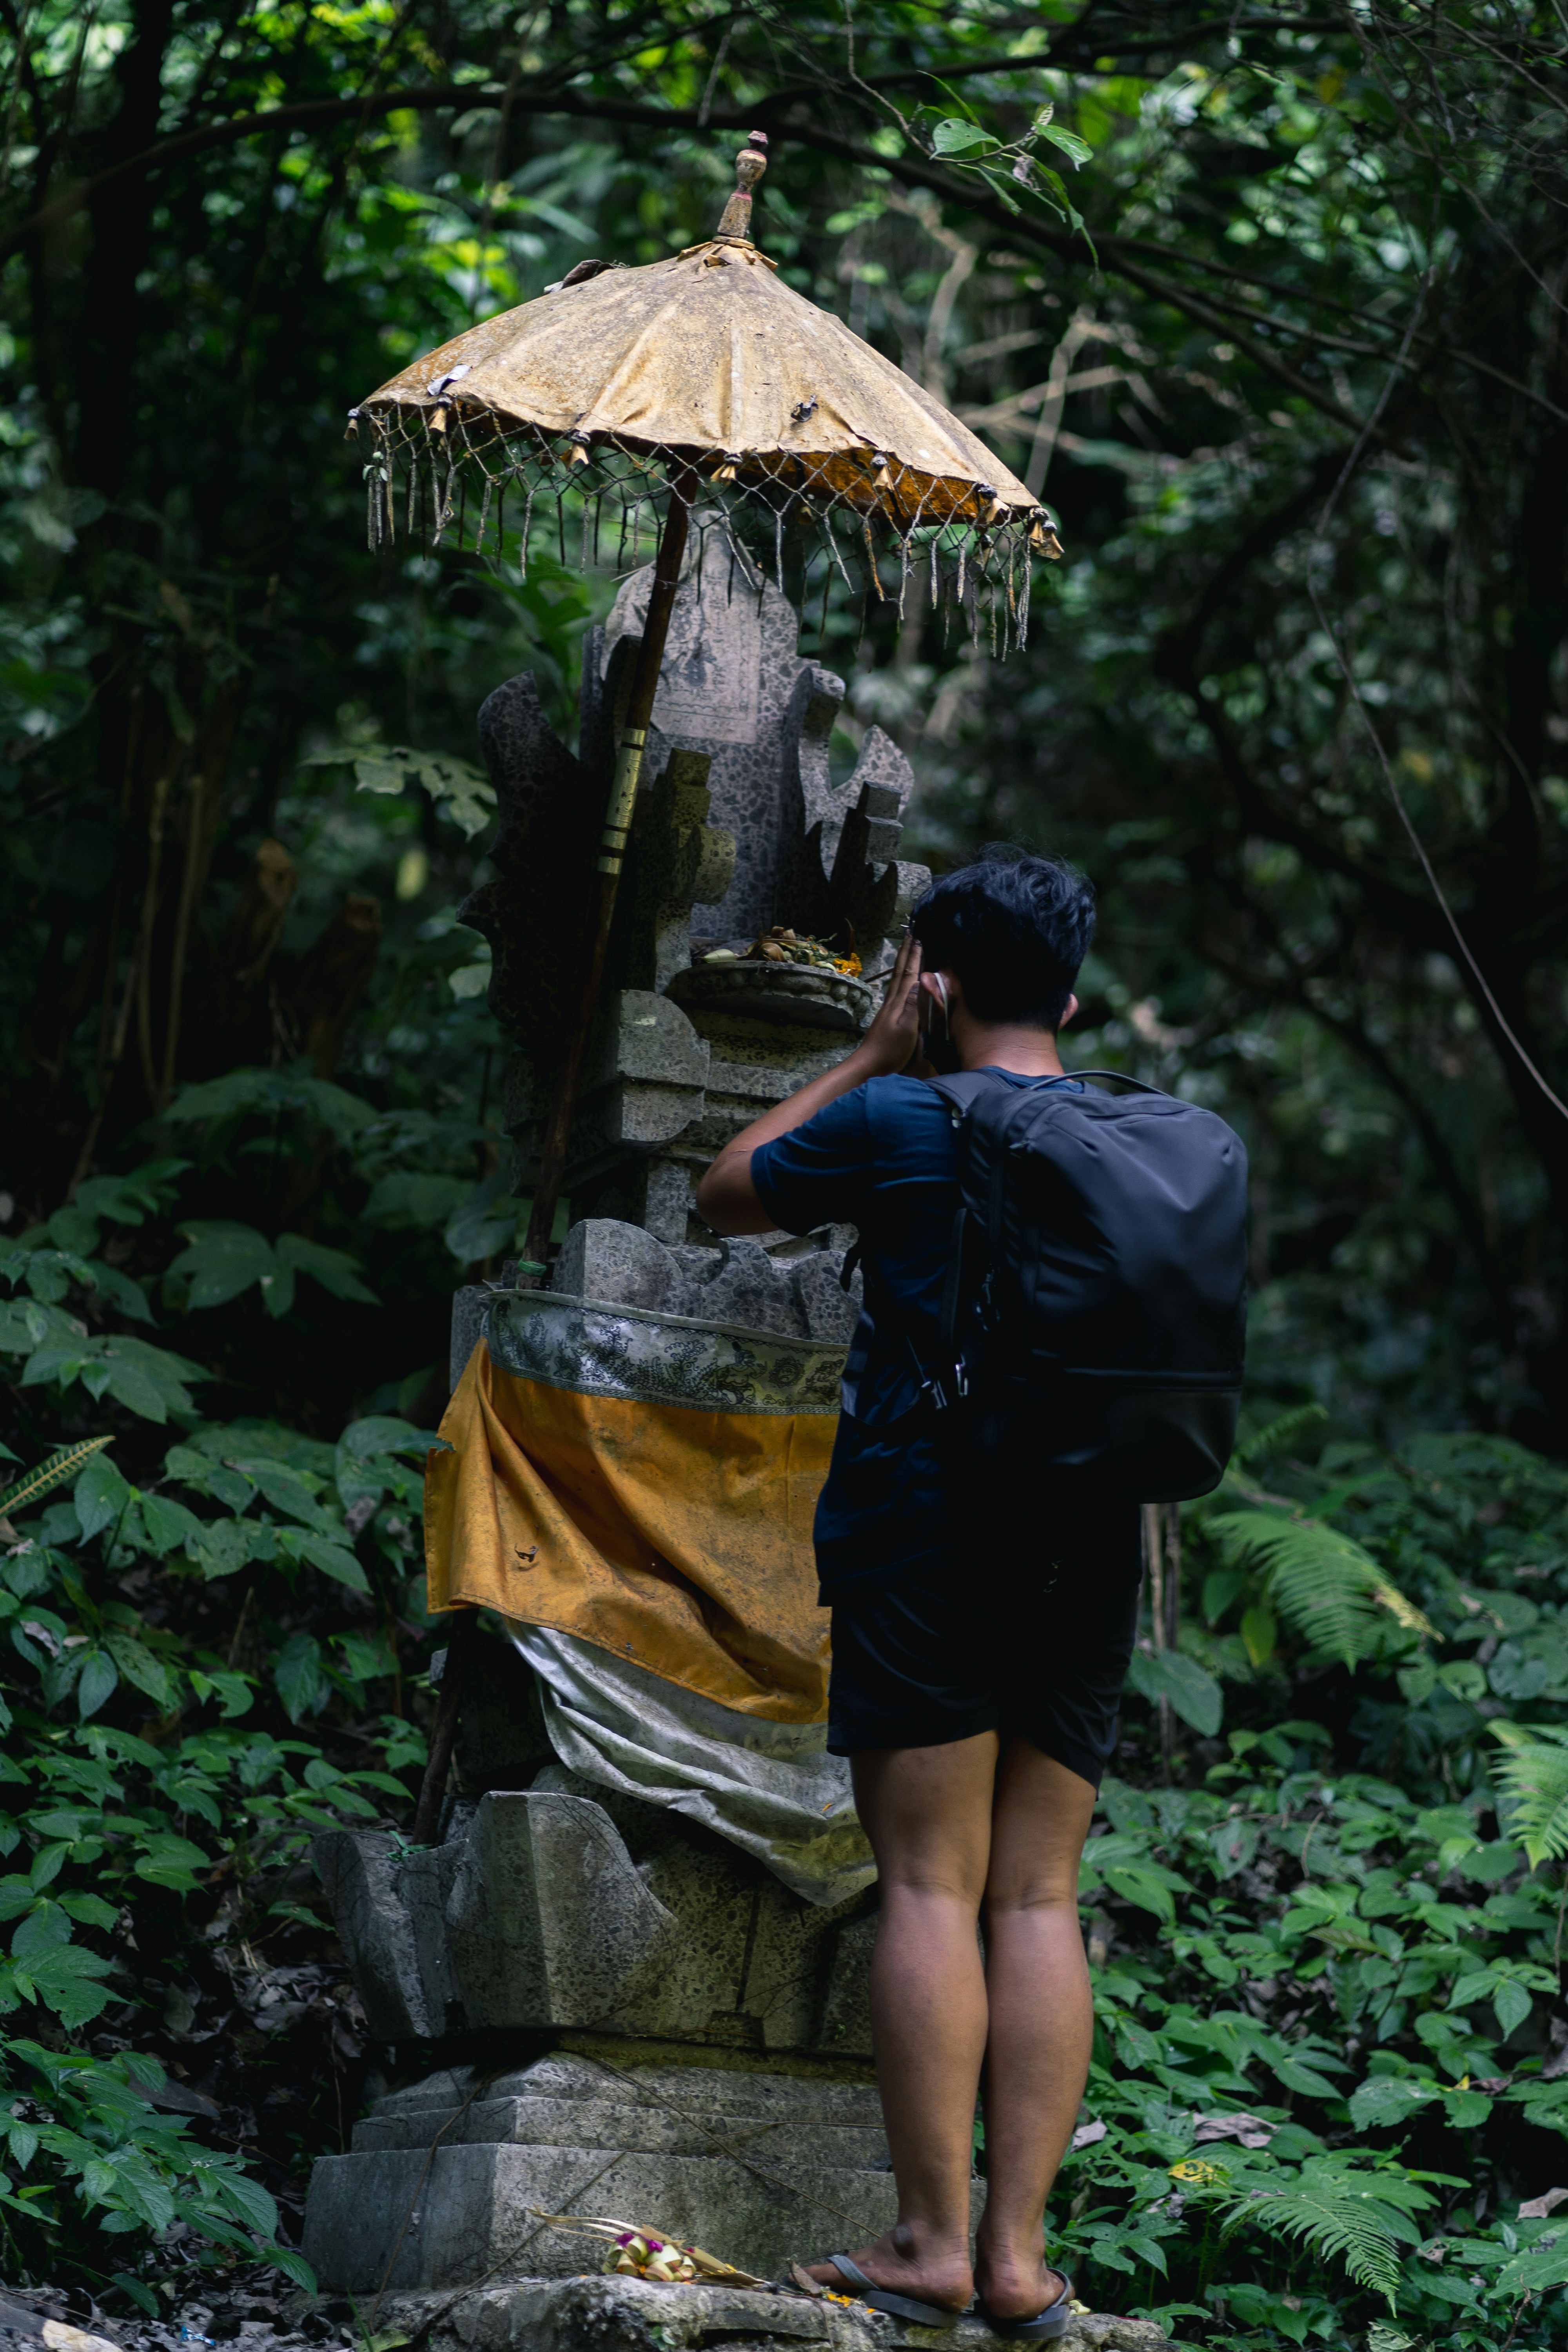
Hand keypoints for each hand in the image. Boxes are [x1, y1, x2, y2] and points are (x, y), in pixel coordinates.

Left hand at [853, 929, 923, 1076]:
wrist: (869, 1064)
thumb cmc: (891, 1050)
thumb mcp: (907, 1029)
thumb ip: (913, 1005)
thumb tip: (920, 980)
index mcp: (899, 1002)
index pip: (909, 973)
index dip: (915, 954)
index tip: (919, 936)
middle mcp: (893, 1000)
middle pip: (900, 970)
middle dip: (906, 951)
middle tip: (910, 932)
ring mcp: (889, 1007)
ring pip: (898, 977)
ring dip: (903, 961)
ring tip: (907, 948)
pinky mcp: (888, 1014)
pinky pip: (897, 987)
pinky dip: (902, 976)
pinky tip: (903, 977)